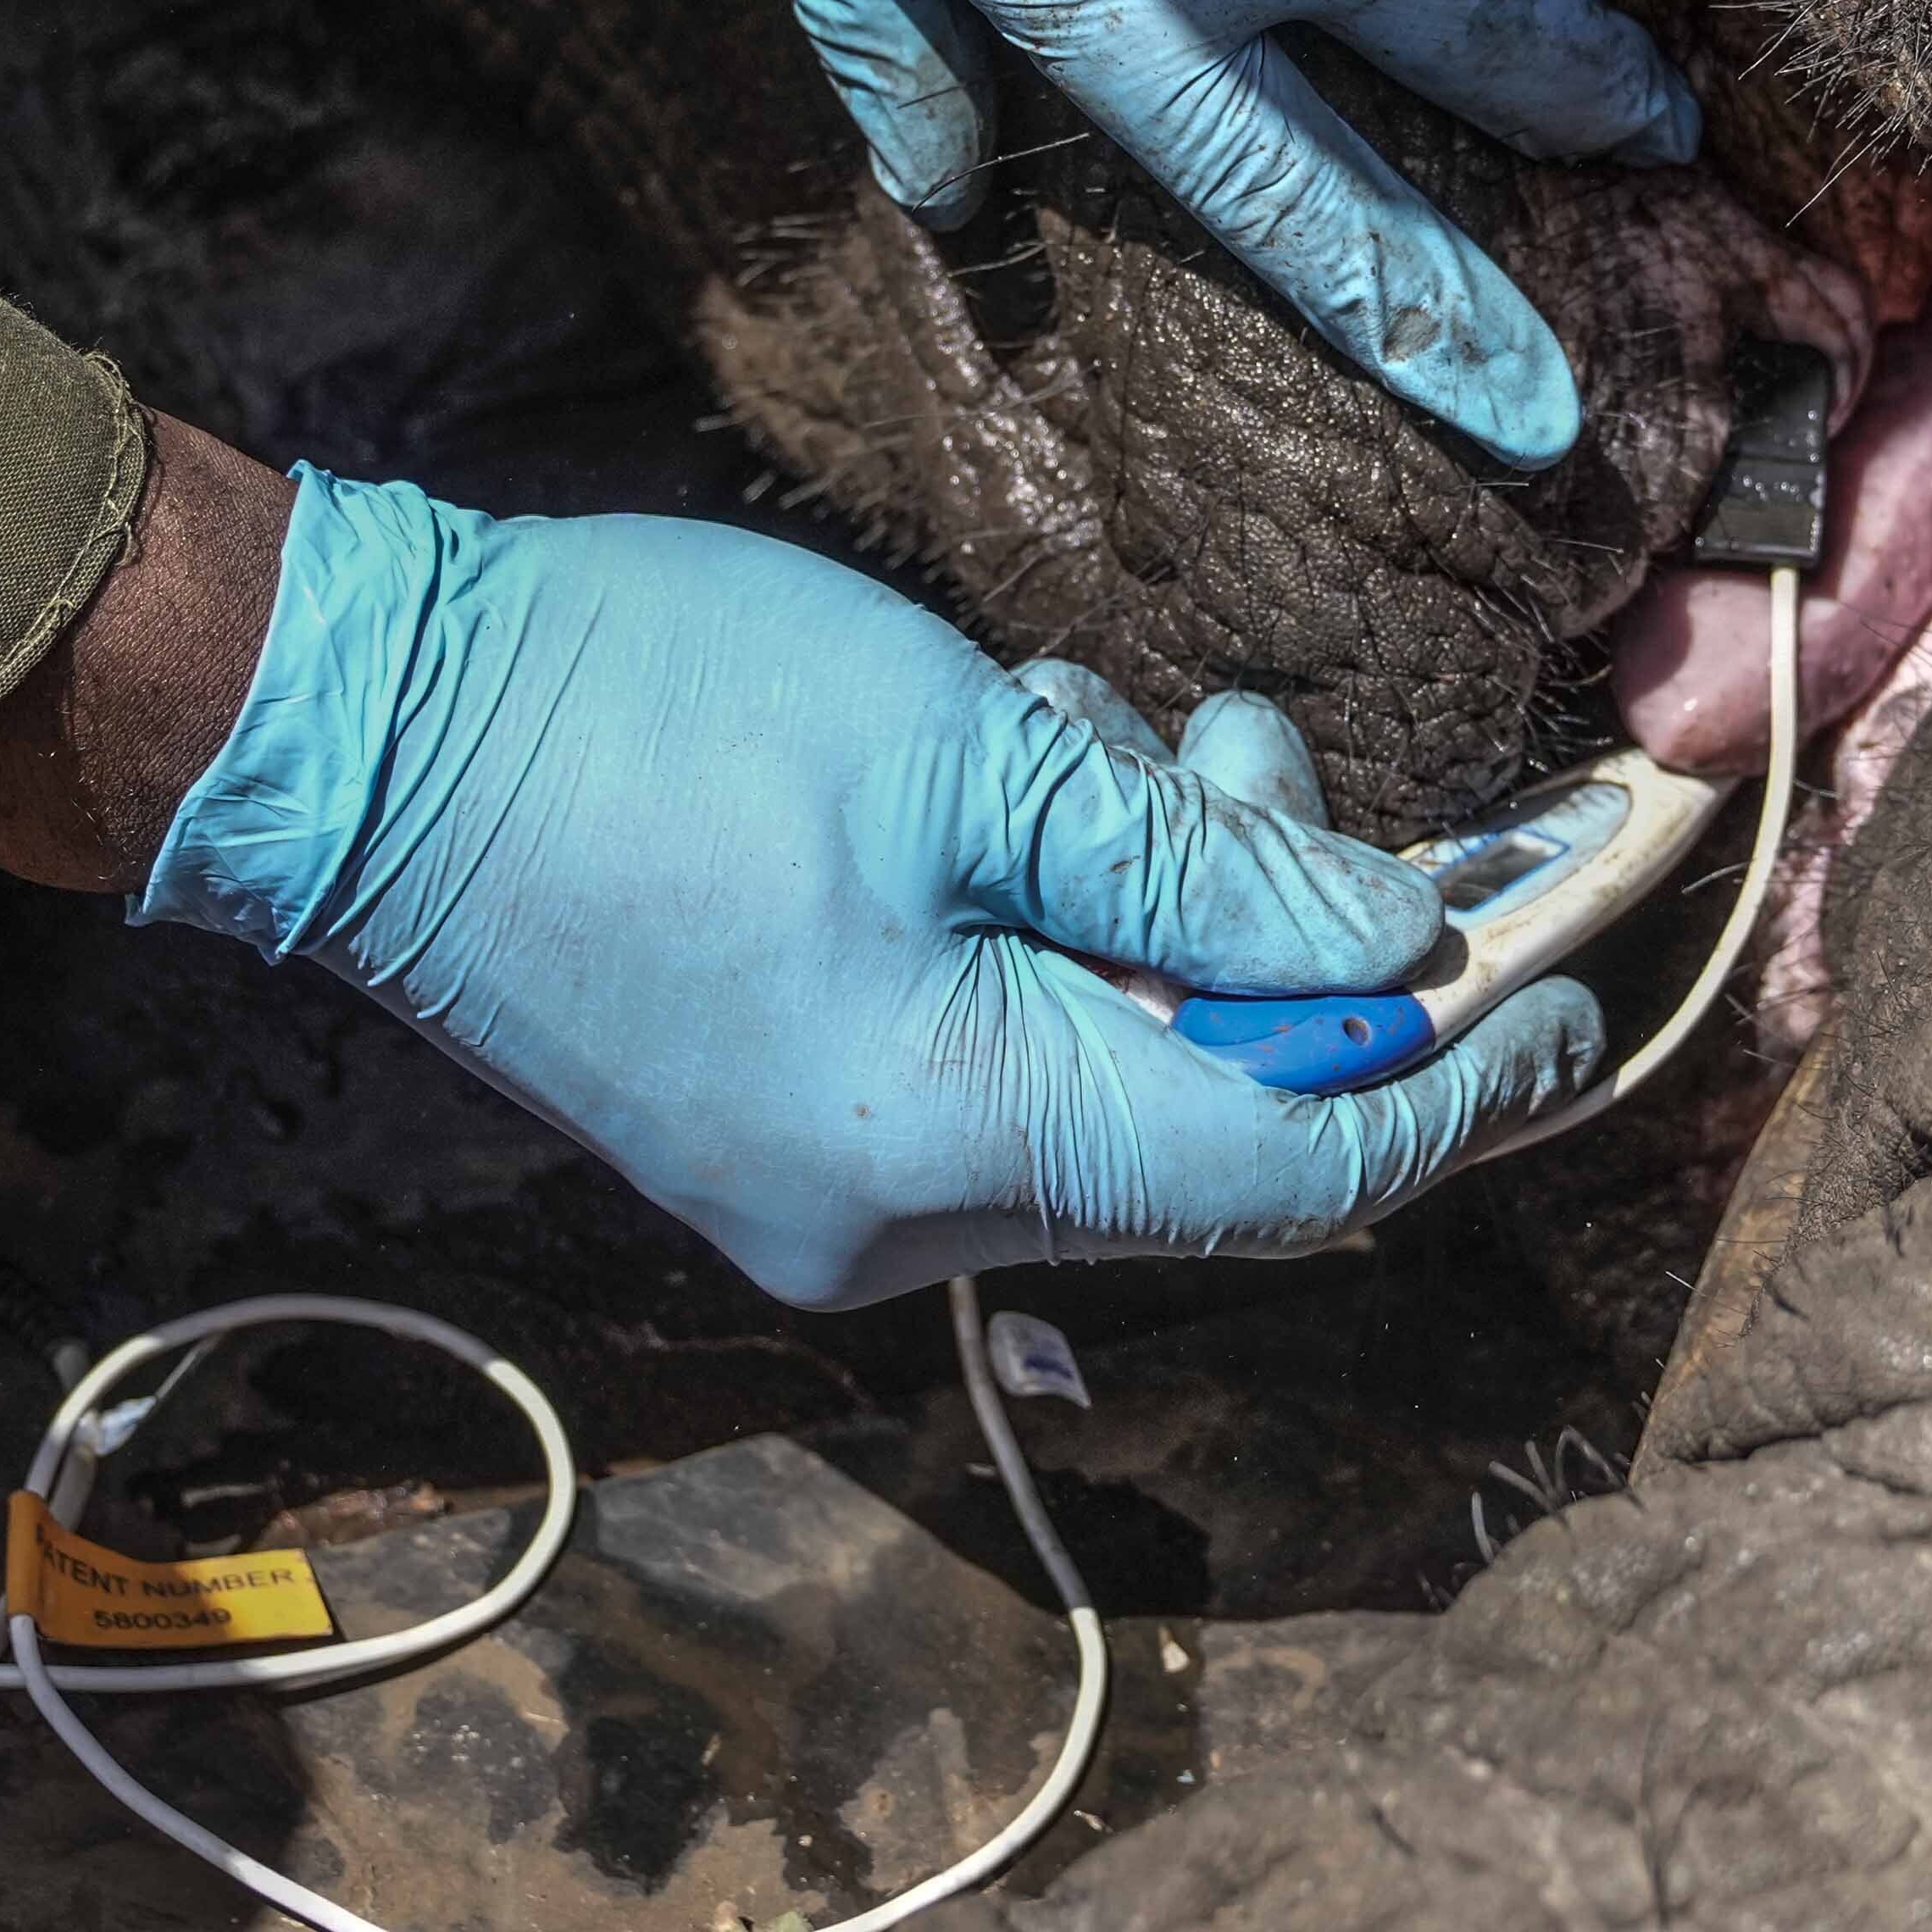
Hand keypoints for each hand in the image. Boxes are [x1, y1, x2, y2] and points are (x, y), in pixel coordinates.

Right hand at [131, 472, 1593, 1305]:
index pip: (1291, 1159)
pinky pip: (993, 1061)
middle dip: (1288, 950)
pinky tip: (1010, 778)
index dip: (1458, 1072)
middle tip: (1268, 754)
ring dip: (1160, 915)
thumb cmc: (644, 711)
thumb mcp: (969, 753)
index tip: (1581, 984)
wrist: (350, 732)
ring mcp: (819, 1188)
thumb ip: (1197, 871)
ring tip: (1108, 735)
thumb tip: (1386, 938)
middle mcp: (891, 1220)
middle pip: (1205, 1135)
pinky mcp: (774, 1126)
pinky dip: (1052, 934)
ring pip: (1102, 1085)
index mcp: (951, 1144)